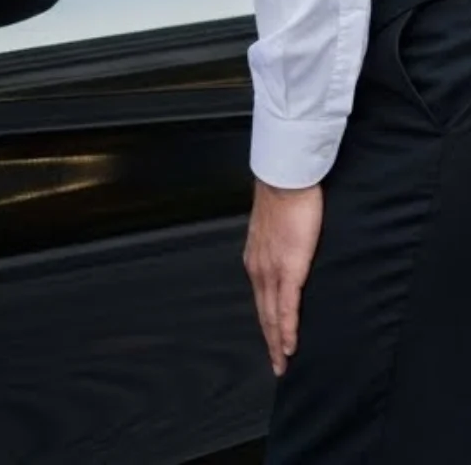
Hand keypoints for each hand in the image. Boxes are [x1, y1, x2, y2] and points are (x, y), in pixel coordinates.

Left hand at [245, 179, 321, 375]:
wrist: (285, 183)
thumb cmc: (286, 201)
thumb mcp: (280, 231)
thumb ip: (283, 249)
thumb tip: (292, 259)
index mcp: (255, 260)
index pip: (261, 300)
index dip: (267, 324)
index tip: (271, 343)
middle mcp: (258, 269)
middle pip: (264, 314)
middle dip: (270, 342)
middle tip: (277, 366)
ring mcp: (271, 271)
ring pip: (272, 316)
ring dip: (278, 343)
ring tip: (283, 364)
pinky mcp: (288, 270)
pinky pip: (287, 307)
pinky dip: (288, 329)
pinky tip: (290, 346)